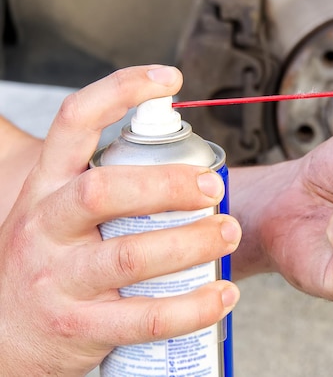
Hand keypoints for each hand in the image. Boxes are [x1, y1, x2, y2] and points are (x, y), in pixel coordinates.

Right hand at [0, 66, 240, 375]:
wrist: (3, 336)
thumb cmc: (48, 262)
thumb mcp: (56, 212)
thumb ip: (102, 182)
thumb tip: (166, 144)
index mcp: (46, 188)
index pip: (74, 122)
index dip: (120, 91)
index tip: (170, 80)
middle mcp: (46, 227)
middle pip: (104, 191)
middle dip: (167, 184)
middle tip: (214, 185)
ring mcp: (60, 280)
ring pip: (130, 255)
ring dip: (190, 242)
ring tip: (228, 232)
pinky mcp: (81, 328)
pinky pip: (146, 317)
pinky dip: (193, 306)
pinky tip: (222, 294)